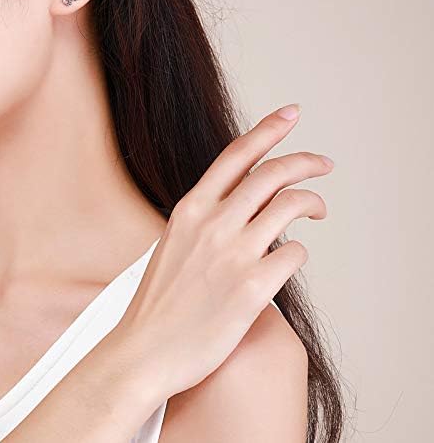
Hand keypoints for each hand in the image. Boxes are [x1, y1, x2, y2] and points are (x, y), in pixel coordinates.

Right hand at [113, 103, 332, 401]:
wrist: (142, 352)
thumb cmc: (158, 302)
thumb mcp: (173, 244)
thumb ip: (206, 220)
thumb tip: (245, 205)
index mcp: (190, 209)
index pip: (236, 155)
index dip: (268, 129)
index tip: (291, 114)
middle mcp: (213, 223)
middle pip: (273, 173)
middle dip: (305, 161)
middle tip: (323, 164)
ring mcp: (233, 255)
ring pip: (291, 206)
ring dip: (313, 202)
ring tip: (318, 210)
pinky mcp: (252, 289)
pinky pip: (295, 256)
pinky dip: (299, 253)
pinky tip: (290, 260)